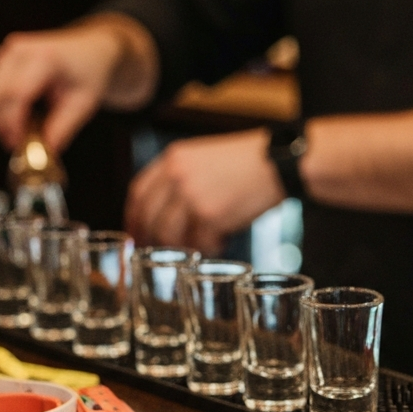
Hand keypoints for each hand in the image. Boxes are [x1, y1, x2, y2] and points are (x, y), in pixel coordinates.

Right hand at [0, 14, 157, 152]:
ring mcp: (8, 52)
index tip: (19, 145)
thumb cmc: (90, 73)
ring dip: (0, 120)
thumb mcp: (83, 105)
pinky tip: (22, 120)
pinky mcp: (1, 60)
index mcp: (45, 57)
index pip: (17, 94)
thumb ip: (61, 130)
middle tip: (18, 146)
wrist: (91, 51)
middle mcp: (20, 50)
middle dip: (2, 125)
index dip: (13, 124)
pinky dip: (2, 110)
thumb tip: (42, 154)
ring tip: (24, 134)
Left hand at [124, 130, 284, 253]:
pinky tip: (222, 242)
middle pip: (149, 217)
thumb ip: (183, 176)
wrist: (278, 162)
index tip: (136, 233)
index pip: (139, 192)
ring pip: (170, 235)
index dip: (134, 217)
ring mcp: (192, 196)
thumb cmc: (248, 161)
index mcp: (173, 158)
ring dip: (183, 247)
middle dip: (152, 240)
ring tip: (202, 245)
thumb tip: (168, 210)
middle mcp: (177, 176)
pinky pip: (199, 243)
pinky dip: (210, 248)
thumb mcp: (206, 157)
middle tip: (160, 254)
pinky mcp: (211, 215)